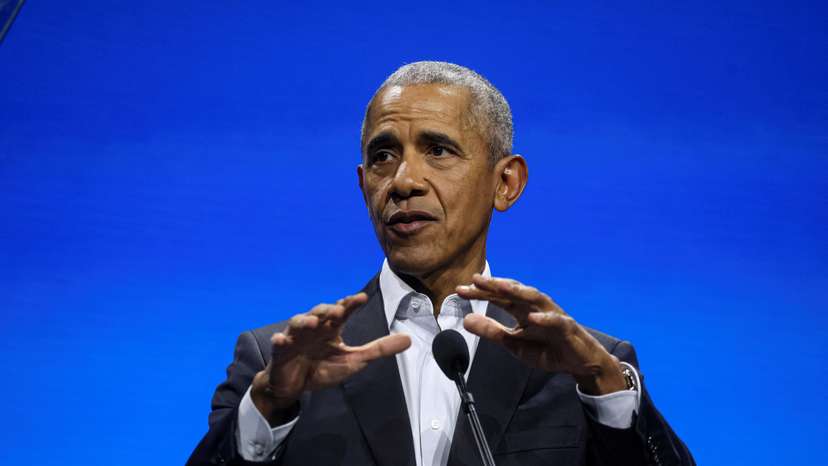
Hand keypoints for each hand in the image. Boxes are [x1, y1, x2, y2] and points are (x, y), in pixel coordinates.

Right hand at [251, 292, 410, 424]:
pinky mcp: (281, 351)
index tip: (361, 298)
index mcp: (331, 328)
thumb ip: (379, 349)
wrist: (294, 385)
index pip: (342, 311)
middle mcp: (314, 328)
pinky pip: (278, 344)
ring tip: (313, 323)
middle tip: (338, 311)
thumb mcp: (354, 360)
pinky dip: (279, 341)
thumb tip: (409, 339)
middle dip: (328, 310)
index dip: (350, 303)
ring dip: (305, 321)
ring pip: (298, 323)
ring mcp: (296, 338)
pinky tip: (281, 340)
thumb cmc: (323, 368)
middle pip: (320, 312)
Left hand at [456, 275, 624, 394]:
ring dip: (518, 291)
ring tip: (500, 286)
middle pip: (513, 292)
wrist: (578, 362)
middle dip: (495, 285)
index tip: (459, 291)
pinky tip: (532, 318)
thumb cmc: (547, 349)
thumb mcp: (513, 343)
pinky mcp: (567, 328)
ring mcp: (552, 315)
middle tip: (475, 280)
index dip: (480, 293)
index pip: (498, 297)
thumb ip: (491, 331)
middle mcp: (536, 307)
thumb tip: (465, 320)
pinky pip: (556, 321)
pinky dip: (545, 319)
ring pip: (535, 298)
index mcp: (522, 310)